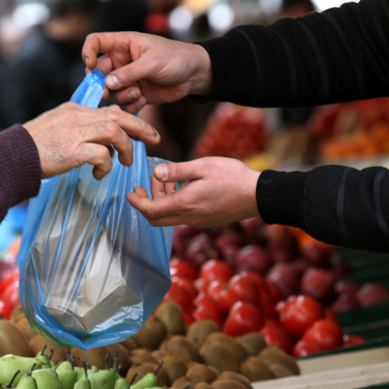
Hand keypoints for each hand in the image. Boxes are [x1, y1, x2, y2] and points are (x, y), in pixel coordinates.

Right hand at [25, 102, 159, 178]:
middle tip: (155, 139)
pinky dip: (106, 166)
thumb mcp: (58, 127)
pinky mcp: (73, 151)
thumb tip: (103, 141)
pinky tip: (99, 174)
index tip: (142, 130)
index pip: (110, 109)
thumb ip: (80, 128)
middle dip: (141, 127)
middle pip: (119, 116)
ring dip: (125, 149)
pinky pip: (102, 155)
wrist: (12, 156)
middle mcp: (78, 117)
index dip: (131, 119)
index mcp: (76, 110)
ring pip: (115, 132)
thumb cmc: (34, 147)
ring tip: (125, 163)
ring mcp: (76, 133)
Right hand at [82, 32, 211, 112]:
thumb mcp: (152, 62)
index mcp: (122, 44)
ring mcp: (127, 79)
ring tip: (138, 94)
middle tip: (108, 93)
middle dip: (102, 84)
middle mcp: (121, 61)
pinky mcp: (135, 94)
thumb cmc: (176, 58)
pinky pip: (122, 104)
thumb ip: (130, 73)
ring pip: (110, 91)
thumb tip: (107, 83)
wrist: (194, 75)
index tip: (91, 65)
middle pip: (98, 73)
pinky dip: (130, 106)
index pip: (95, 43)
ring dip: (121, 96)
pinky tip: (143, 101)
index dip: (88, 52)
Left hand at [127, 157, 259, 226]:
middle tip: (143, 186)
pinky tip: (182, 188)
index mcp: (185, 204)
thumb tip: (156, 173)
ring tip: (167, 181)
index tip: (130, 193)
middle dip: (145, 203)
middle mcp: (189, 217)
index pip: (151, 210)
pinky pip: (182, 217)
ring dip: (162, 202)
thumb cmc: (233, 177)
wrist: (259, 196)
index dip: (137, 202)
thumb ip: (177, 171)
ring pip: (169, 218)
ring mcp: (198, 221)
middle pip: (156, 220)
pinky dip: (174, 205)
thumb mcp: (203, 166)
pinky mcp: (206, 221)